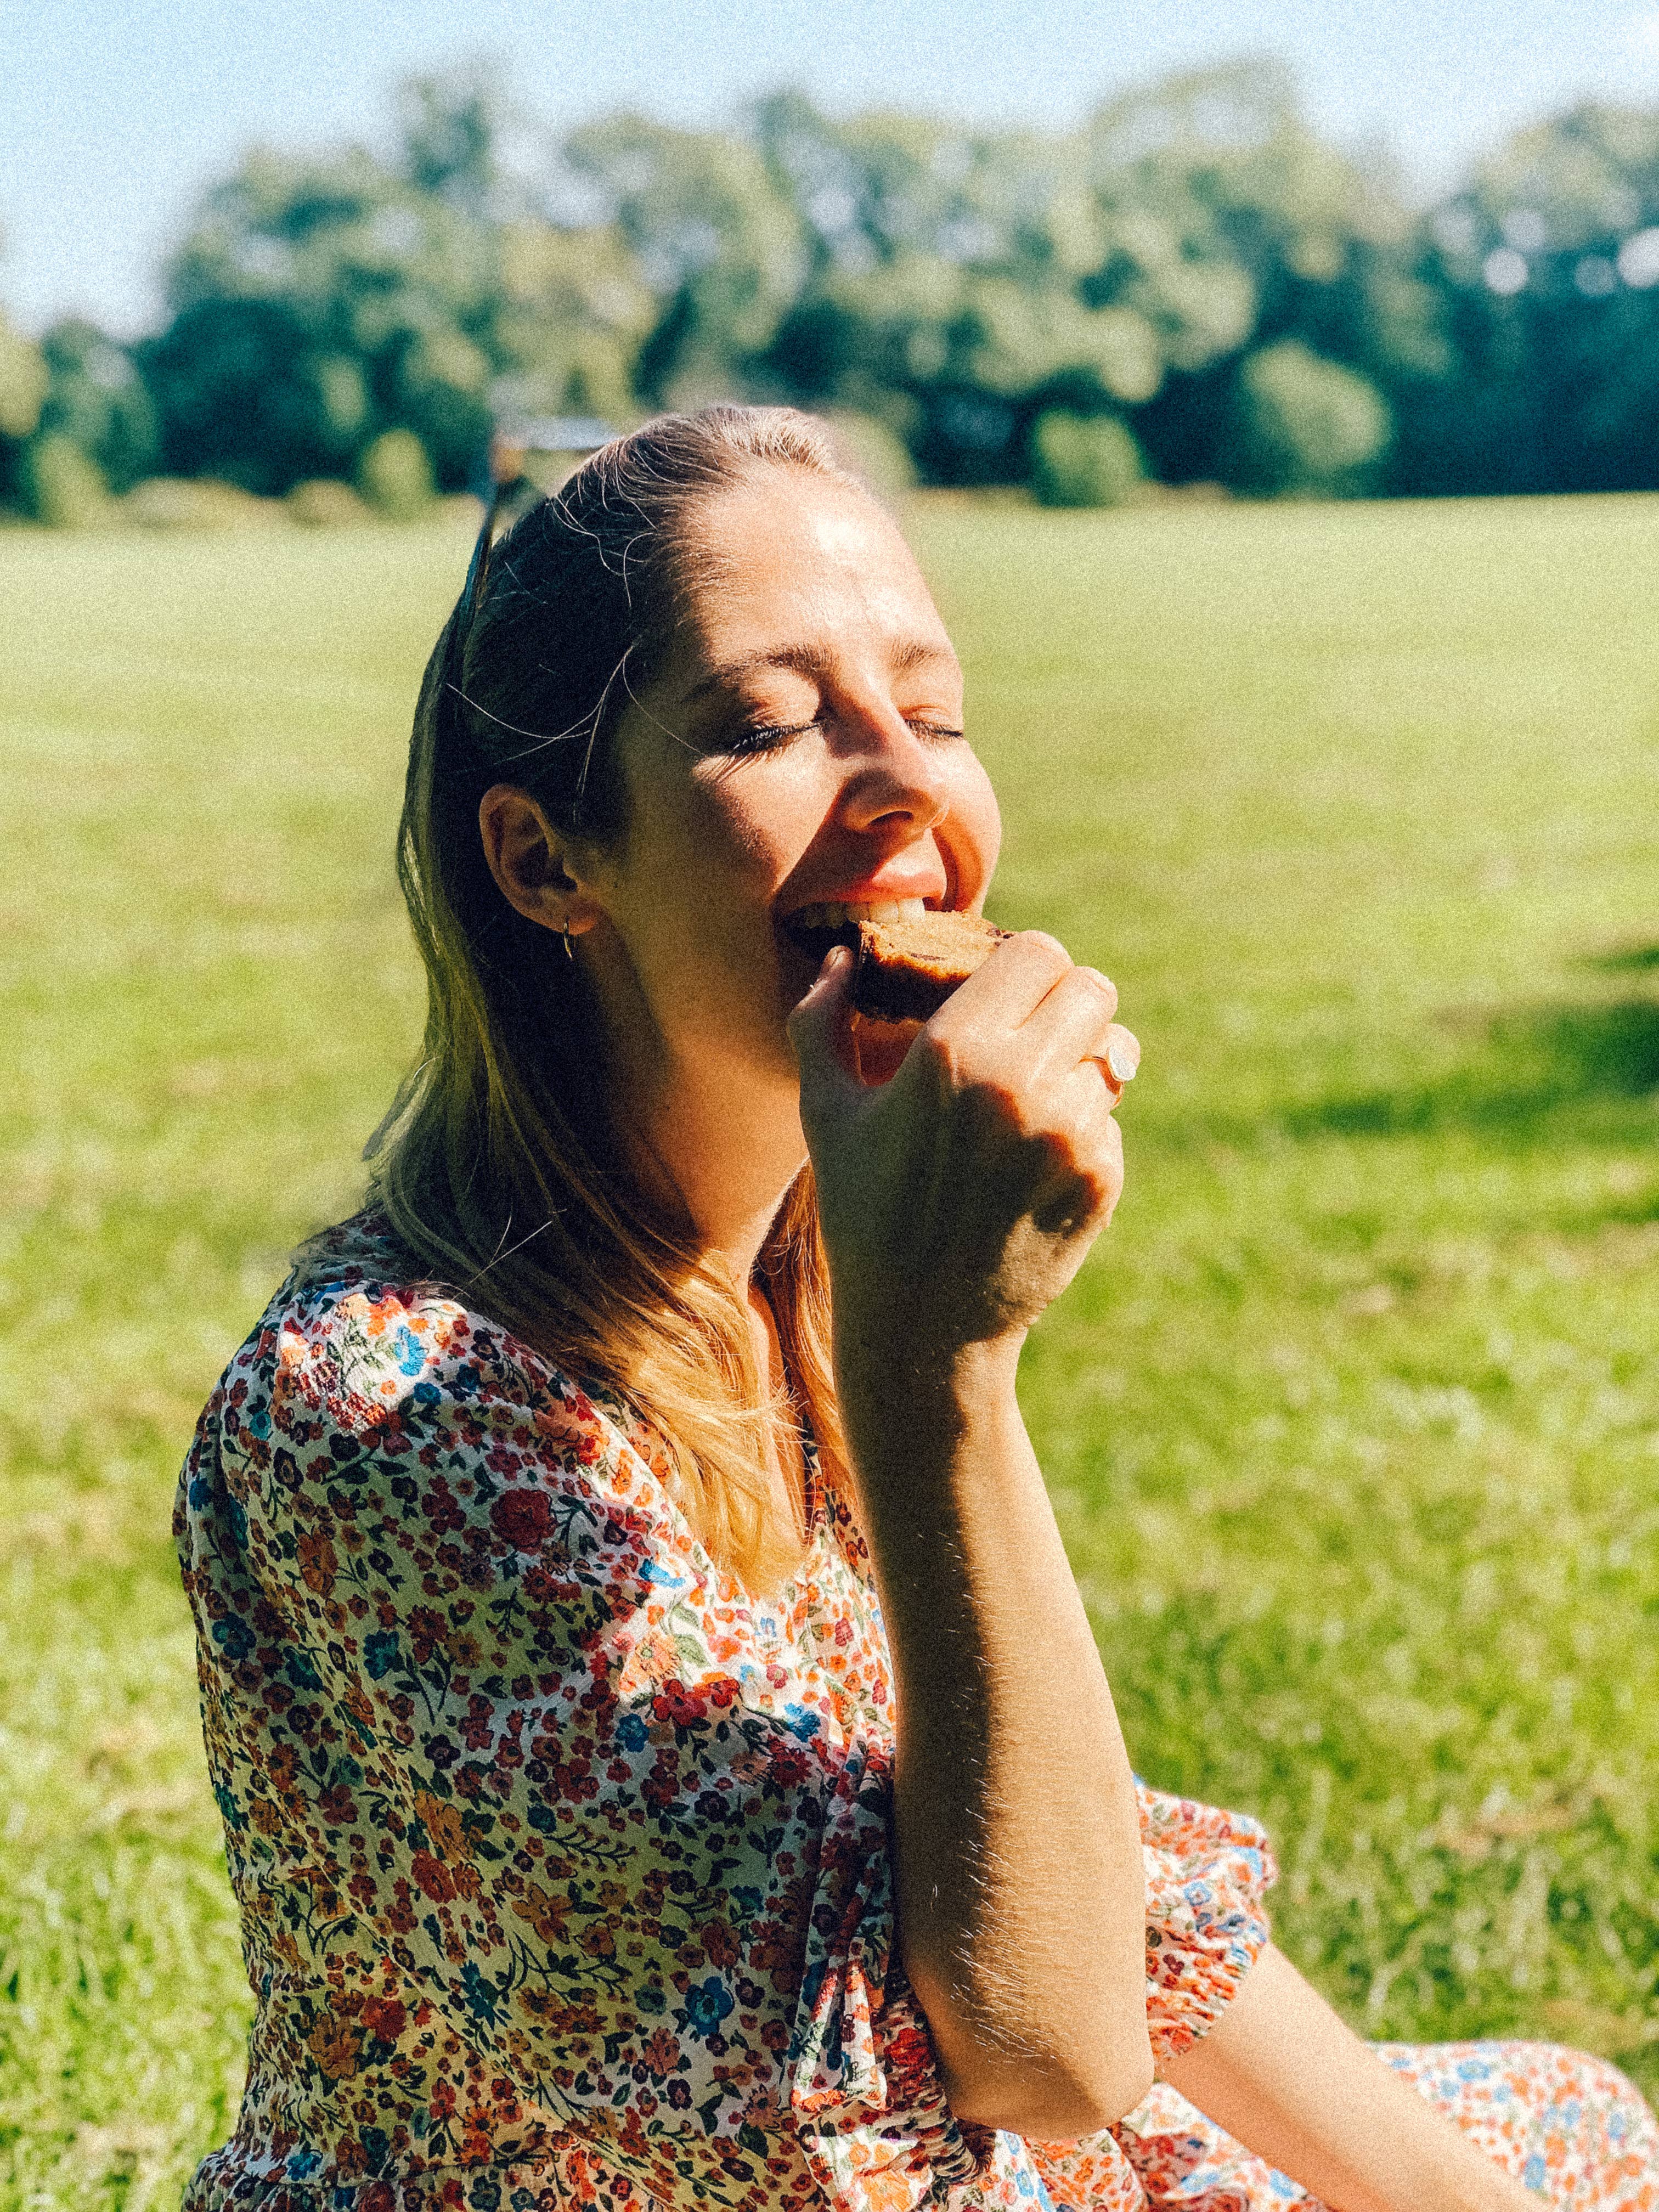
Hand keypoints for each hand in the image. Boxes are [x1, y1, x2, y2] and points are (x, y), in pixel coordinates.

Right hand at [787, 932, 1137, 1367]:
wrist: (922, 1326)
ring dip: (1075, 1070)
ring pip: (1108, 1057)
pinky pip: (1110, 1120)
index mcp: (953, 1052)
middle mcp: (1021, 1083)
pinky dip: (1081, 1132)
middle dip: (1065, 1005)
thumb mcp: (826, 1114)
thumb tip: (845, 955)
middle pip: (1092, 990)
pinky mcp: (1101, 1178)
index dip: (1027, 965)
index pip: (1040, 952)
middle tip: (1035, 1034)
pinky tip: (1030, 1168)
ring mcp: (1070, 1133)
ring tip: (1025, 1110)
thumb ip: (821, 1020)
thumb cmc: (862, 1212)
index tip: (1010, 989)